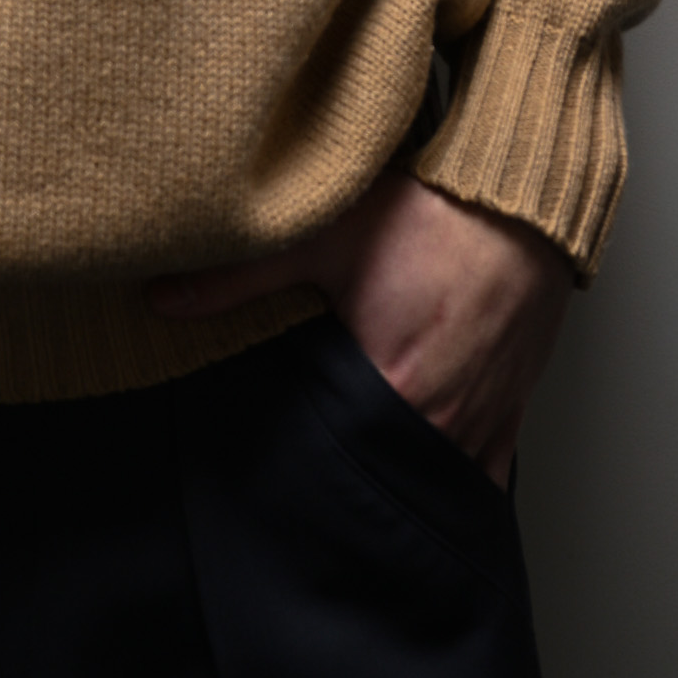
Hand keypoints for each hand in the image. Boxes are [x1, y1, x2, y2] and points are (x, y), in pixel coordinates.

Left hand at [146, 170, 572, 485]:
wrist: (518, 199)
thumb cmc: (430, 217)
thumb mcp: (324, 239)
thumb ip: (240, 278)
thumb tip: (160, 299)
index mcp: (399, 391)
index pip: (341, 464)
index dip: (306, 472)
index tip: (280, 474)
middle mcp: (448, 418)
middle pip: (388, 476)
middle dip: (351, 477)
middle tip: (313, 479)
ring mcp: (486, 415)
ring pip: (437, 476)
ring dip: (402, 476)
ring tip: (363, 472)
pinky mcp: (513, 403)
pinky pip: (485, 466)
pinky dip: (455, 472)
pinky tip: (425, 469)